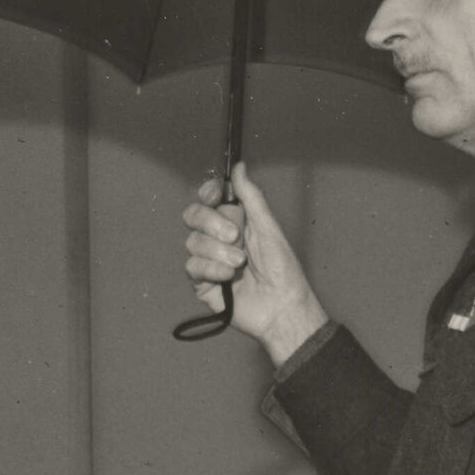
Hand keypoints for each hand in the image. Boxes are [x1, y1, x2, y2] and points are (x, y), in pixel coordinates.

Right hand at [182, 161, 327, 365]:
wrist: (281, 307)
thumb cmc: (283, 269)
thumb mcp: (268, 227)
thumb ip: (251, 196)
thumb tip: (239, 168)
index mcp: (235, 221)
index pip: (209, 199)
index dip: (208, 193)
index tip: (215, 194)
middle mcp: (218, 238)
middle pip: (193, 216)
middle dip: (212, 222)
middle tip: (235, 236)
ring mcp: (209, 260)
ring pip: (192, 241)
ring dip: (218, 251)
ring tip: (240, 263)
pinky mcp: (202, 282)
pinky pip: (192, 266)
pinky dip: (212, 269)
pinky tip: (229, 277)